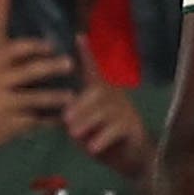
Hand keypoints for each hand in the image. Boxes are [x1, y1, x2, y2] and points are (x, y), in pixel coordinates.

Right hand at [0, 39, 74, 161]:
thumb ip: (3, 70)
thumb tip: (36, 56)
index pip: (14, 49)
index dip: (35, 45)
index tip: (52, 46)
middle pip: (30, 71)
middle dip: (53, 66)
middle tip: (70, 64)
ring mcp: (0, 105)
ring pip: (36, 98)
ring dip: (56, 96)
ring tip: (71, 96)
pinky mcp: (7, 126)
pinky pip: (35, 121)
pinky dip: (49, 120)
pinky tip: (60, 119)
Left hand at [63, 43, 151, 180]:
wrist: (131, 157)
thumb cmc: (101, 137)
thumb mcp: (83, 125)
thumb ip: (73, 117)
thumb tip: (61, 116)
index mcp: (101, 93)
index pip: (94, 70)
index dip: (87, 54)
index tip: (79, 36)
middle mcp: (114, 98)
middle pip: (97, 91)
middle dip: (80, 104)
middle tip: (65, 119)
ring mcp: (125, 112)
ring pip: (104, 110)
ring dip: (87, 121)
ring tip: (74, 134)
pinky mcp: (132, 128)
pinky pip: (115, 129)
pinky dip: (101, 138)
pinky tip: (91, 147)